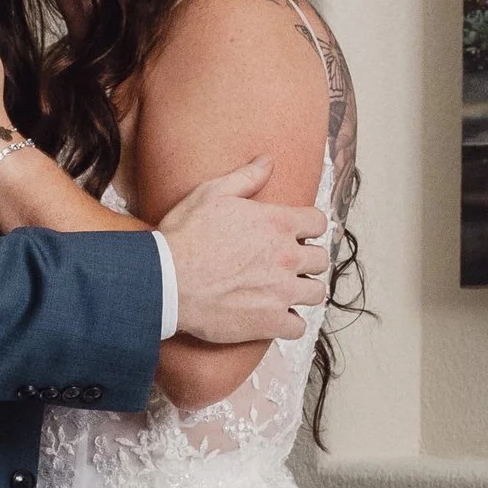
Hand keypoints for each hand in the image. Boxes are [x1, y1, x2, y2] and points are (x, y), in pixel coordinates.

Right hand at [158, 160, 330, 344]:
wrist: (166, 281)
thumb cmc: (185, 237)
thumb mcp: (212, 194)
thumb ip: (246, 177)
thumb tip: (268, 160)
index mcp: (278, 223)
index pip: (319, 223)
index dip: (309, 228)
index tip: (298, 234)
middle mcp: (287, 257)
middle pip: (320, 260)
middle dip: (307, 261)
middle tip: (287, 265)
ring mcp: (282, 291)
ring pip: (316, 293)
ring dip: (303, 291)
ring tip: (285, 291)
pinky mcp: (270, 322)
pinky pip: (299, 327)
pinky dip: (291, 323)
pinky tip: (276, 317)